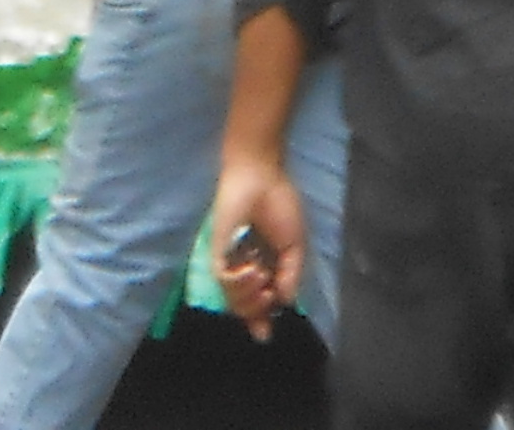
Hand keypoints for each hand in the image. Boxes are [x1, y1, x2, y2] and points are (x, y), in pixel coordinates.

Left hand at [210, 159, 307, 339]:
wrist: (262, 179)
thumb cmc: (280, 206)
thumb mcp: (294, 247)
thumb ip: (290, 277)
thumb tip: (283, 304)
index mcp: (265, 268)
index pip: (259, 305)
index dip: (261, 321)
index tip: (266, 334)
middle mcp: (245, 269)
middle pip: (246, 309)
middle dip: (258, 312)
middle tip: (268, 294)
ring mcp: (231, 262)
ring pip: (233, 299)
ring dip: (249, 297)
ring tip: (261, 277)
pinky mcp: (218, 251)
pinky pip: (223, 281)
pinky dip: (238, 284)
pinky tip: (252, 271)